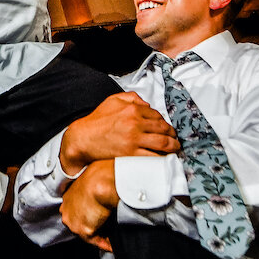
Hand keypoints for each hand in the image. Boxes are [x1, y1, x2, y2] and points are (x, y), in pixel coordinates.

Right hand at [60, 92, 178, 174]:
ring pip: (162, 143)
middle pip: (163, 129)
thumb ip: (131, 98)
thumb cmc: (97, 120)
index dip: (165, 122)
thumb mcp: (112, 101)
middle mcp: (135, 123)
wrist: (82, 139)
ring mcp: (134, 140)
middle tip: (175, 139)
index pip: (157, 115)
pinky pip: (153, 157)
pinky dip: (162, 158)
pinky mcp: (130, 154)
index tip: (167, 128)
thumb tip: (147, 104)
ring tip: (175, 149)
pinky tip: (165, 159)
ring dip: (173, 147)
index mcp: (132, 109)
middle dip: (173, 135)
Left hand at [60, 160, 117, 250]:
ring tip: (112, 238)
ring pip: (87, 232)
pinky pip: (96, 241)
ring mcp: (74, 221)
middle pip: (79, 222)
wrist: (103, 180)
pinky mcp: (84, 230)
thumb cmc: (101, 173)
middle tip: (106, 230)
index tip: (97, 217)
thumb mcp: (94, 176)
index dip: (88, 214)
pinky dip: (105, 244)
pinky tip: (113, 245)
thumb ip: (95, 185)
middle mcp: (67, 210)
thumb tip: (106, 186)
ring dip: (100, 236)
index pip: (76, 209)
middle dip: (91, 226)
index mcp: (69, 195)